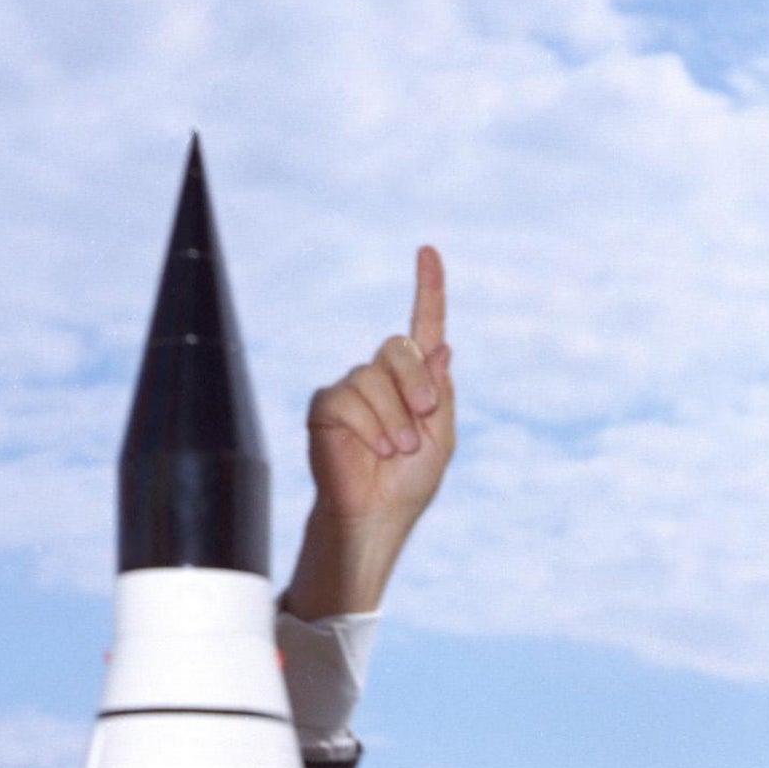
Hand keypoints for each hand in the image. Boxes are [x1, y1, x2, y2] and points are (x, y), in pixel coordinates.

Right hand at [283, 248, 454, 619]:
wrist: (377, 516)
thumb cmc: (410, 483)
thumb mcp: (442, 436)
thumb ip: (441, 391)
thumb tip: (443, 345)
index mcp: (417, 379)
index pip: (423, 326)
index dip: (427, 288)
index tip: (428, 252)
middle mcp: (382, 377)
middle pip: (398, 347)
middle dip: (416, 383)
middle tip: (423, 419)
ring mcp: (352, 389)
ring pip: (373, 376)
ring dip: (392, 418)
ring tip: (395, 451)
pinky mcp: (326, 407)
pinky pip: (347, 398)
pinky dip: (367, 426)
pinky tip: (372, 451)